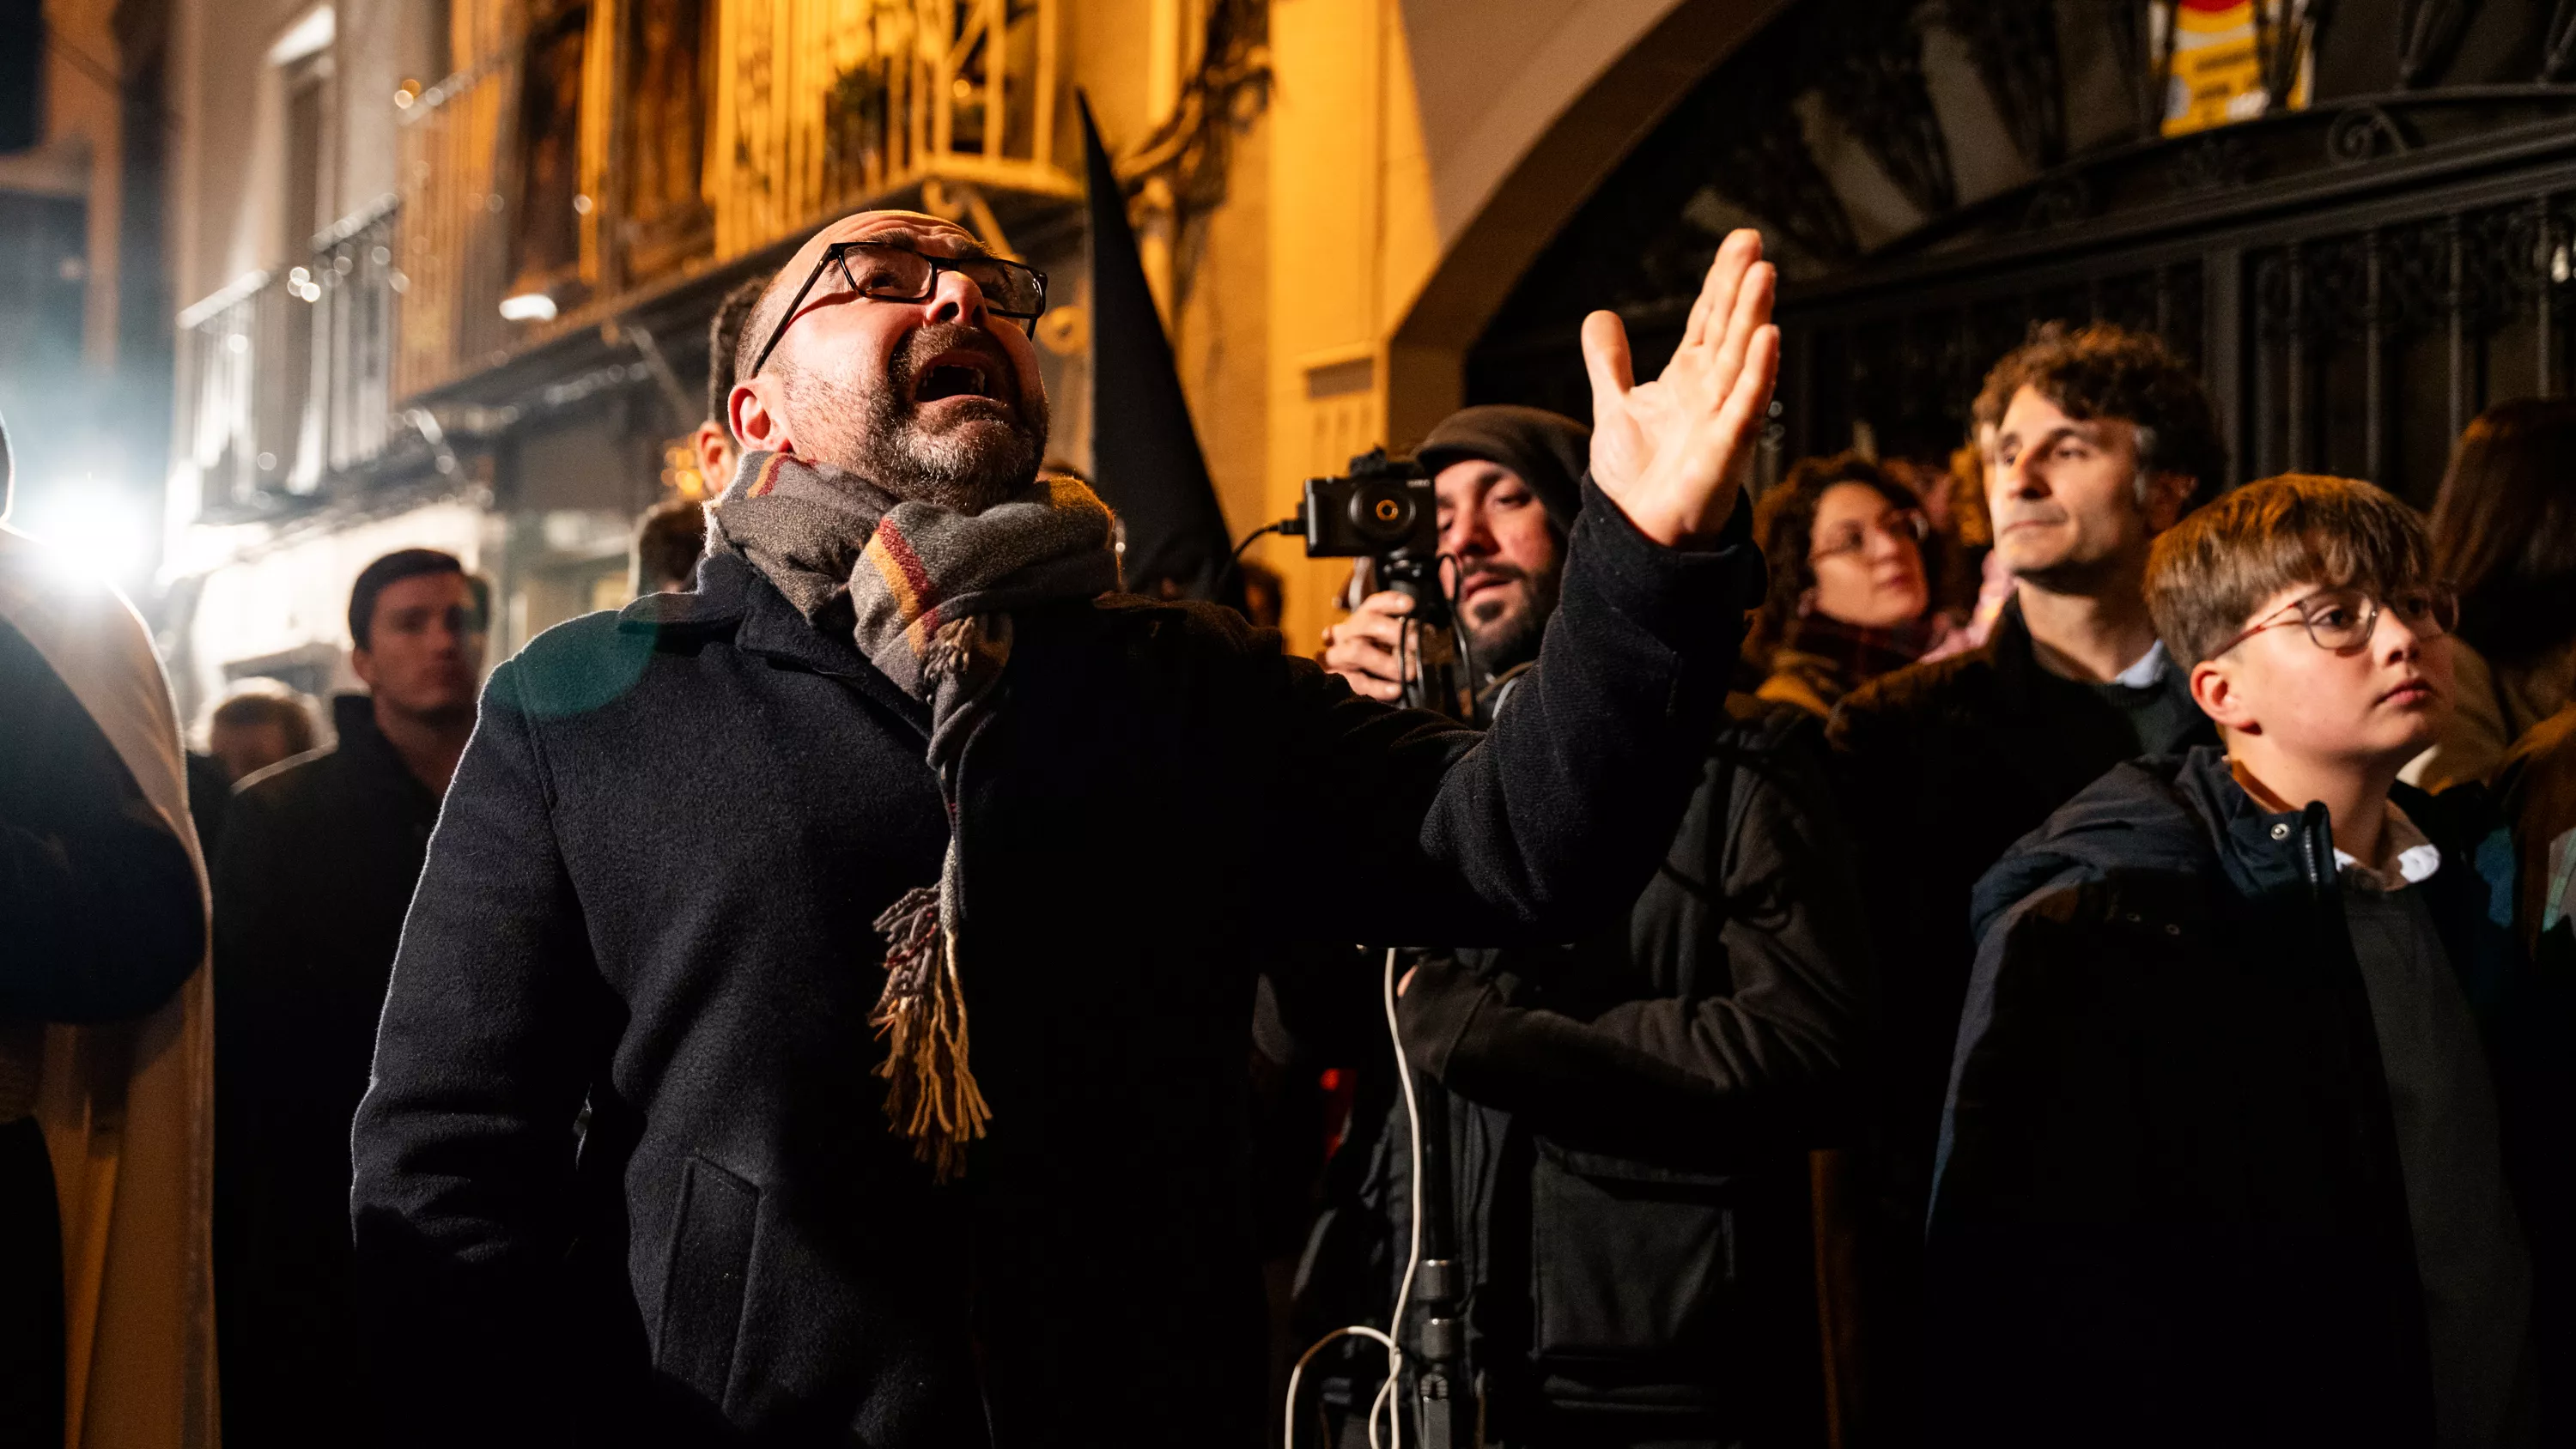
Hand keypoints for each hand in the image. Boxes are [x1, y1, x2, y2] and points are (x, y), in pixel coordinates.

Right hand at [1320, 591, 1418, 702]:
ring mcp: (1339, 655)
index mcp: (1362, 621)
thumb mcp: (1386, 644)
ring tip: (1409, 672)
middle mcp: (1348, 633)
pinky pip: (1357, 682)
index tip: (1410, 605)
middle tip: (1417, 642)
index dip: (1390, 602)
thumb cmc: (1372, 659)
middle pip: (1366, 623)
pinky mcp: (1338, 679)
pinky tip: (1395, 690)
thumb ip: (1405, 639)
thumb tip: (1428, 637)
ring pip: (1356, 651)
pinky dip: (1378, 687)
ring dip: (1385, 662)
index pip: (1374, 605)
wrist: (1332, 682)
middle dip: (1394, 631)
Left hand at [1584, 229, 1779, 546]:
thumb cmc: (1638, 478)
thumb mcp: (1614, 407)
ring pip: (1741, 359)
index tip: (1741, 240)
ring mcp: (1722, 419)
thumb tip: (1599, 316)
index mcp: (1689, 379)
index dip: (1722, 281)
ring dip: (1754, 317)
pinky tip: (1768, 338)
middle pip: (1730, 328)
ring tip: (1764, 274)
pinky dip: (1758, 374)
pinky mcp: (1727, 450)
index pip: (1710, 318)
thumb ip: (1609, 364)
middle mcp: (1711, 392)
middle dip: (1741, 287)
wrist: (1639, 534)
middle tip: (1754, 243)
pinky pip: (1746, 407)